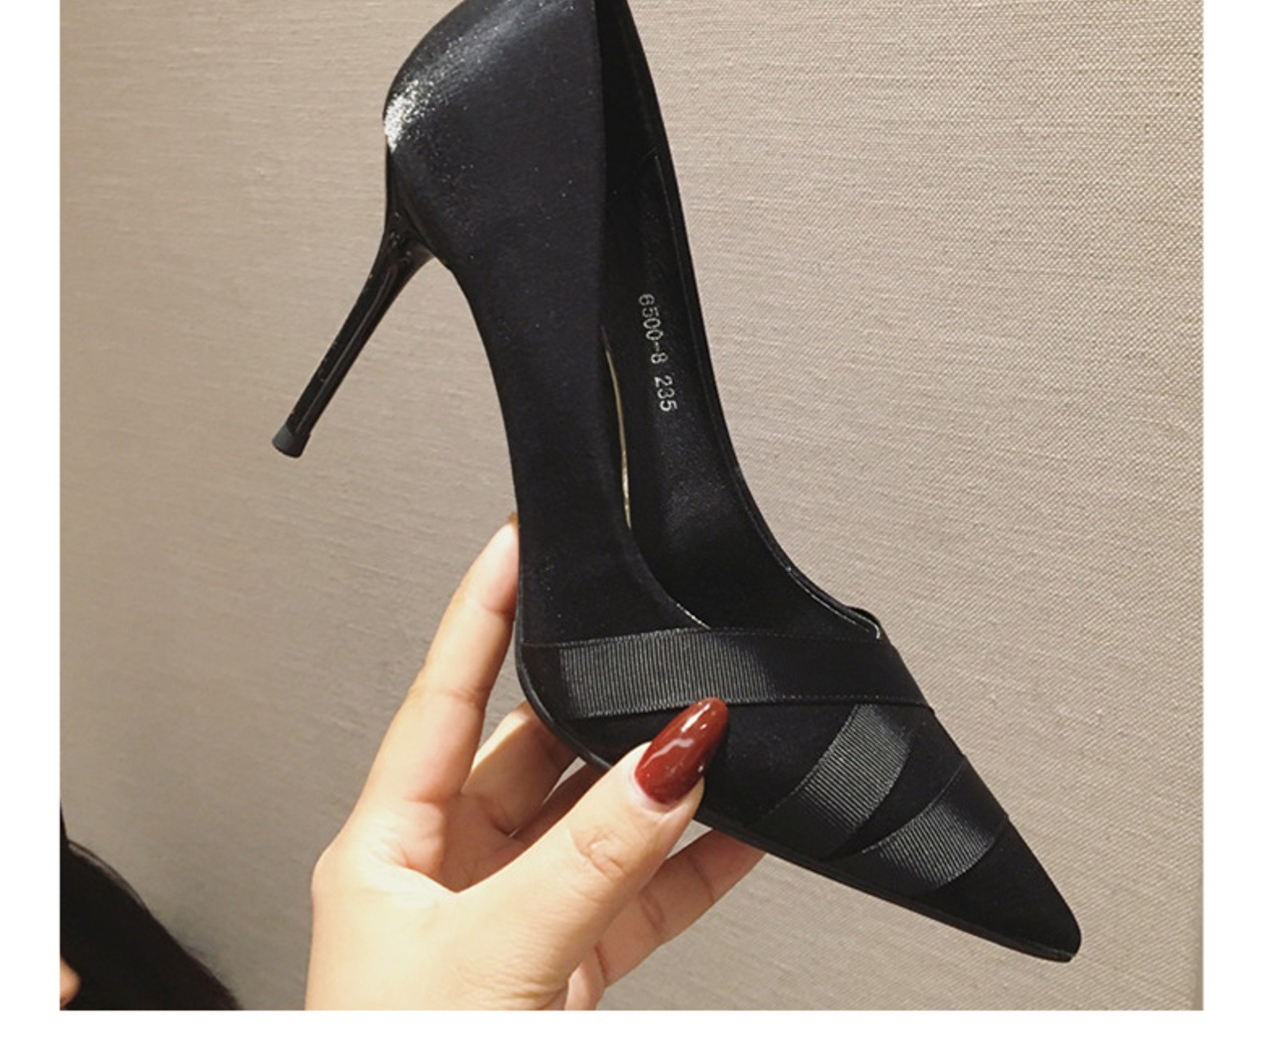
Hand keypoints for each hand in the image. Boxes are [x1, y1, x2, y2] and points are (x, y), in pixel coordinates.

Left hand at [305, 517, 761, 1008]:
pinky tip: (742, 833)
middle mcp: (447, 872)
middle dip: (603, 712)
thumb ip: (588, 859)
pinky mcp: (565, 969)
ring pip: (598, 824)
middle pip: (537, 756)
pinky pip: (639, 894)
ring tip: (723, 738)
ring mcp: (511, 918)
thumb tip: (670, 762)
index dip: (481, 612)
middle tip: (664, 666)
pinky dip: (694, 866)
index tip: (520, 540)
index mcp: (390, 847)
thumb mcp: (491, 957)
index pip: (443, 696)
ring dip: (662, 790)